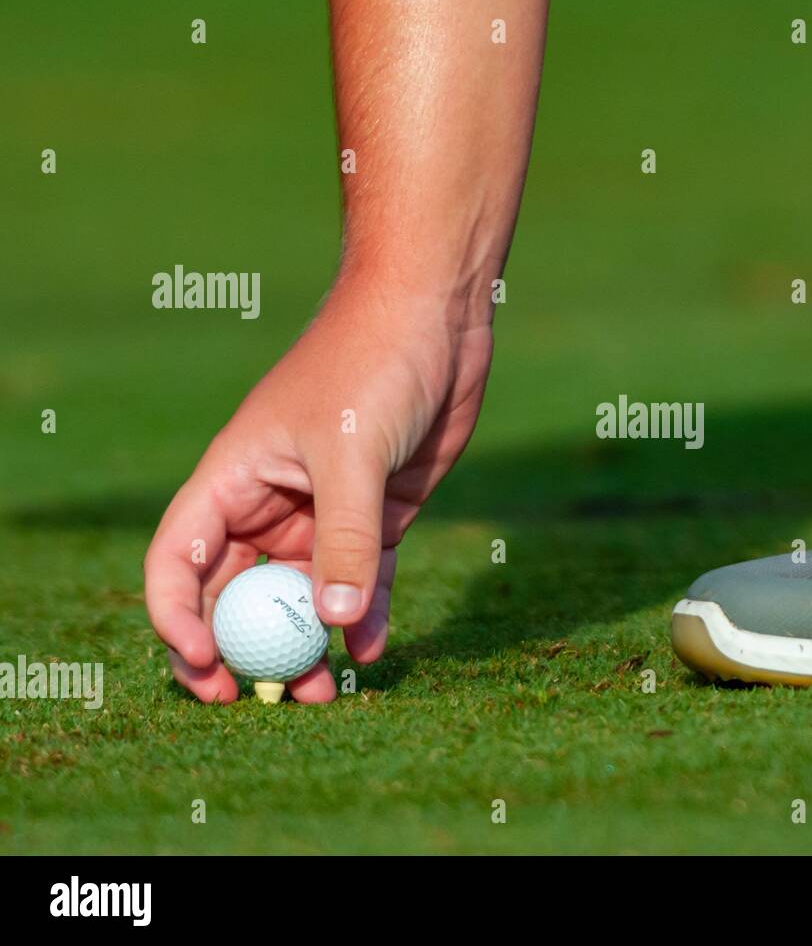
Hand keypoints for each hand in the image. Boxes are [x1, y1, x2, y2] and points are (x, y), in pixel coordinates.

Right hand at [144, 274, 492, 702]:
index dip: (178, 618)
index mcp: (234, 478)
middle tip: (267, 697)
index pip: (179, 560)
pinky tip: (372, 649)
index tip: (205, 667)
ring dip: (307, 642)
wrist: (433, 315)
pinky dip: (364, 616)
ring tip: (322, 692)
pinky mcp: (378, 514)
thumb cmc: (372, 362)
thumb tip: (333, 622)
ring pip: (303, 595)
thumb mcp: (352, 451)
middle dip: (247, 646)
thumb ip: (344, 538)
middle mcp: (272, 502)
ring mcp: (326, 511)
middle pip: (238, 591)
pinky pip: (362, 580)